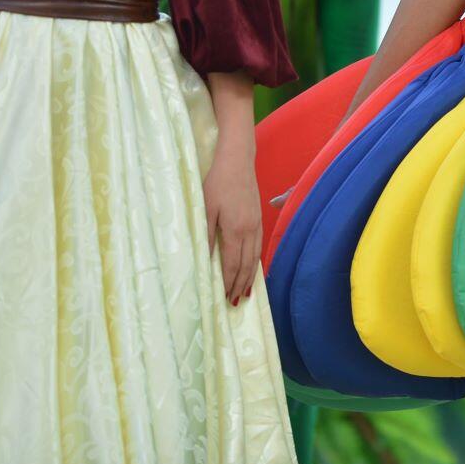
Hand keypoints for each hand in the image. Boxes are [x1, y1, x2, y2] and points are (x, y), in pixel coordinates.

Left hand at [203, 141, 263, 305]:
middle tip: (234, 302)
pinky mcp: (258, 217)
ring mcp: (256, 223)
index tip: (224, 297)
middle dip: (240, 285)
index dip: (229, 282)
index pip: (233, 263)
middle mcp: (250, 230)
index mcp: (235, 229)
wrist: (237, 161)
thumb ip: (207, 235)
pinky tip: (252, 267)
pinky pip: (259, 246)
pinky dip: (256, 262)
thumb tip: (205, 259)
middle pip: (247, 264)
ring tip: (245, 292)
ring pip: (255, 257)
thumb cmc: (217, 183)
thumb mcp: (206, 208)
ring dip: (250, 276)